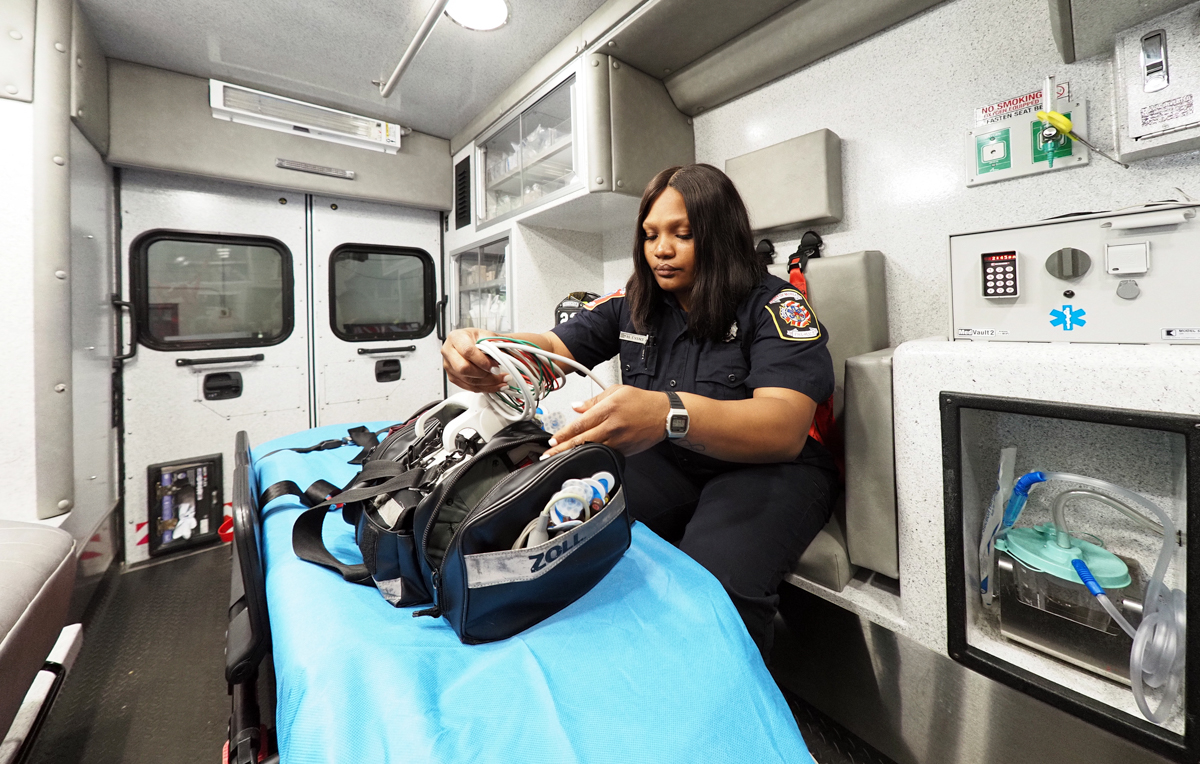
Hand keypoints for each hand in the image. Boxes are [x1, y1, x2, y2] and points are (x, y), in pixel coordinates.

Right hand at [441, 328, 507, 391]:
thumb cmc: (476, 338)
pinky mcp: (453, 378)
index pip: (467, 351)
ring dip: (488, 383)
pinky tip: (496, 385)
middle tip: (498, 373)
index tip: (495, 366)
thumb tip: (505, 358)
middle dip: (484, 374)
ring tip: (503, 381)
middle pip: (464, 368)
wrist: (470, 343)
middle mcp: (449, 352)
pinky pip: (469, 387)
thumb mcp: (487, 336)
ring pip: (468, 380)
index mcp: (456, 337)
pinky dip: (485, 388)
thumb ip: (496, 345)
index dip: (483, 361)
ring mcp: (449, 367)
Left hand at [543, 385, 668, 457]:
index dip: (564, 434)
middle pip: (582, 440)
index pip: (580, 424)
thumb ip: (593, 401)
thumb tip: (576, 407)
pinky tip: (581, 459)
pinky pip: (604, 455)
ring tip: (560, 459)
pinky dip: (592, 457)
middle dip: (562, 449)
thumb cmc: (641, 402)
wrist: (664, 415)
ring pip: (591, 450)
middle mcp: (612, 427)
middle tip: (548, 455)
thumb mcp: (616, 392)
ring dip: (574, 455)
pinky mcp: (624, 451)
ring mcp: (618, 441)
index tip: (552, 440)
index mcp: (608, 409)